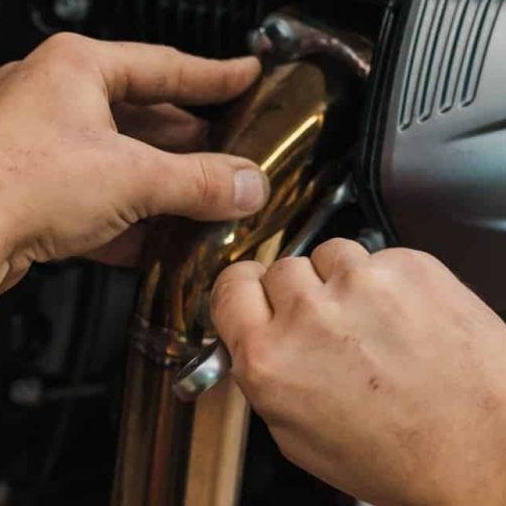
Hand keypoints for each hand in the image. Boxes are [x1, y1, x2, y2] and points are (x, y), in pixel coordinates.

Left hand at [0, 34, 268, 289]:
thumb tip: (244, 182)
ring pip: (114, 158)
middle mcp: (49, 95)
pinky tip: (149, 239)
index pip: (164, 64)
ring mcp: (32, 140)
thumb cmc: (13, 183)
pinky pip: (89, 192)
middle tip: (226, 155)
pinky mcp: (23, 184)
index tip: (244, 75)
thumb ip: (200, 181)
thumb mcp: (132, 178)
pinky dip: (123, 212)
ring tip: (195, 204)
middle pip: (139, 115)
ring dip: (156, 184)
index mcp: (74, 67)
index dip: (213, 74)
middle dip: (186, 143)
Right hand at [212, 240, 505, 505]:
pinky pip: (379, 256)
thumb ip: (263, 373)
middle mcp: (309, 315)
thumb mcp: (299, 436)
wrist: (485, 448)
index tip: (255, 292)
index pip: (230, 286)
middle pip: (280, 268)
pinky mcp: (407, 264)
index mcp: (270, 360)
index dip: (245, 291)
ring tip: (376, 324)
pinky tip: (407, 318)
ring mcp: (361, 283)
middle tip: (330, 325)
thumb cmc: (401, 455)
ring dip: (344, 281)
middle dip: (300, 292)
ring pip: (329, 255)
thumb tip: (250, 334)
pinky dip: (389, 280)